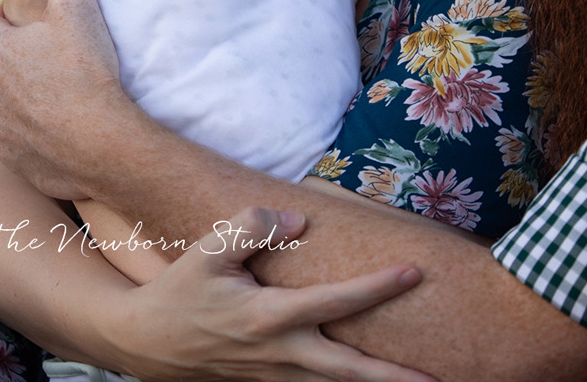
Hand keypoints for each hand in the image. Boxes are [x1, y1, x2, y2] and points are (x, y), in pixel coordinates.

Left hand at [0, 0, 128, 199]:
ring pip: (5, 106)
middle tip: (48, 58)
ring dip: (22, 99)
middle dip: (15, 61)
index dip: (4, 19)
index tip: (25, 22)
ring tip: (57, 95)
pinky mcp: (17, 161)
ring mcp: (1, 131)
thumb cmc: (88, 72)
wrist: (103, 146)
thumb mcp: (77, 7)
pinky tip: (62, 130)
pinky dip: (33, 134)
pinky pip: (19, 142)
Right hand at [113, 207, 436, 381]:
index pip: (335, 302)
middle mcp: (280, 354)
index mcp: (268, 318)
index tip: (412, 272)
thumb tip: (299, 221)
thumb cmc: (179, 293)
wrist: (147, 343)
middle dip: (396, 378)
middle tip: (439, 379)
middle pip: (350, 372)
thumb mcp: (208, 250)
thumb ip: (252, 227)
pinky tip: (368, 379)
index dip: (376, 287)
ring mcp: (276, 376)